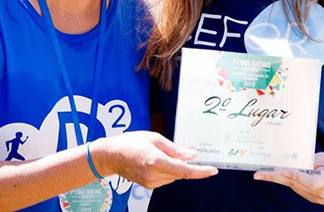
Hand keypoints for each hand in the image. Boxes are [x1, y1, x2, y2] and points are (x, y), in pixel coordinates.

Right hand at [92, 131, 217, 188]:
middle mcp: (154, 175)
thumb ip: (175, 149)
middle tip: (179, 151)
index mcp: (156, 161)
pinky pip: (165, 178)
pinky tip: (155, 160)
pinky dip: (167, 170)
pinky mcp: (148, 185)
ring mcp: (150, 182)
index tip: (212, 170)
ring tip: (158, 153)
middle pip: (180, 172)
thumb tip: (192, 155)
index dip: (200, 172)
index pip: (184, 170)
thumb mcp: (154, 138)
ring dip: (174, 166)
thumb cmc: (130, 142)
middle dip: (184, 163)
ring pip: (173, 176)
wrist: (111, 155)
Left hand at [254, 152, 323, 205]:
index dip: (291, 174)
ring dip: (280, 179)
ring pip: (294, 187)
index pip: (303, 178)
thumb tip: (295, 161)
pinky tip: (281, 176)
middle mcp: (318, 194)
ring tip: (264, 172)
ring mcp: (317, 199)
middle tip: (257, 174)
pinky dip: (290, 182)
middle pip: (292, 184)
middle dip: (274, 178)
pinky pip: (300, 190)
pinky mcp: (316, 200)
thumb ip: (310, 161)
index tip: (279, 170)